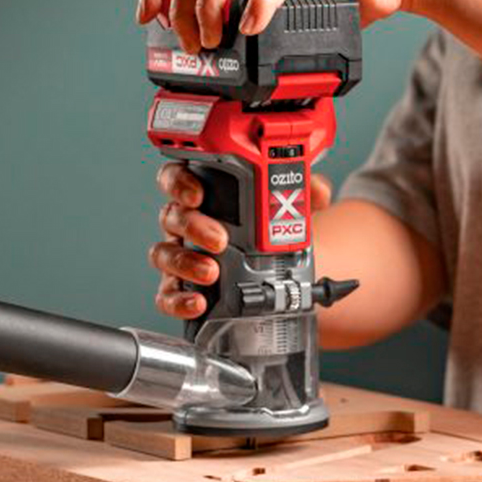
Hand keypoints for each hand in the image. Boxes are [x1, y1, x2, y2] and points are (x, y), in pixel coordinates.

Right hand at [150, 162, 333, 318]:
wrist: (277, 269)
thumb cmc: (266, 229)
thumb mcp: (286, 206)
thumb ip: (301, 193)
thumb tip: (317, 192)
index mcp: (202, 194)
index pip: (176, 178)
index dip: (179, 183)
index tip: (198, 194)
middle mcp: (185, 222)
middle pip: (172, 216)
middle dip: (193, 226)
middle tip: (220, 239)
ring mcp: (180, 255)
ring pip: (164, 254)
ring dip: (185, 263)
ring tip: (211, 272)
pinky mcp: (181, 287)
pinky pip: (168, 294)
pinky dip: (178, 300)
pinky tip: (199, 303)